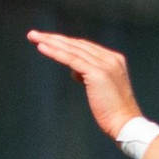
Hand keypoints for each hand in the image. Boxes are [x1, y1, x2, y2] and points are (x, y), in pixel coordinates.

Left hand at [27, 31, 143, 138]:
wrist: (126, 124)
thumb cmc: (113, 112)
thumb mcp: (101, 89)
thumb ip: (89, 76)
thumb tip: (75, 72)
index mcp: (114, 60)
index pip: (84, 46)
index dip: (64, 43)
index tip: (47, 41)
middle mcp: (110, 58)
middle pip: (77, 44)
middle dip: (54, 39)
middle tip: (34, 34)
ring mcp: (105, 64)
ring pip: (72, 49)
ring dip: (50, 42)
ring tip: (33, 37)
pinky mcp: (97, 73)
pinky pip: (71, 59)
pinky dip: (56, 52)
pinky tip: (42, 48)